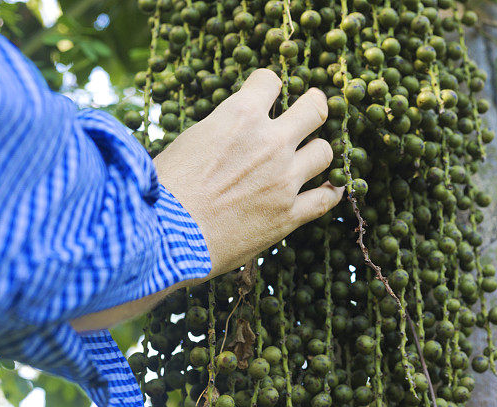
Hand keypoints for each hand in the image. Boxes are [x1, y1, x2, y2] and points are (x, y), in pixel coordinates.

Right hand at [155, 68, 341, 277]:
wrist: (165, 235)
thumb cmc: (165, 188)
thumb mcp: (190, 140)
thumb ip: (222, 130)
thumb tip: (233, 133)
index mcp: (240, 116)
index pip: (270, 81)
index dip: (269, 86)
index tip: (267, 94)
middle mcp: (270, 142)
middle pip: (314, 110)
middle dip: (314, 107)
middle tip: (312, 110)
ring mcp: (284, 179)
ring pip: (324, 152)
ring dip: (317, 152)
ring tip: (311, 156)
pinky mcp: (289, 214)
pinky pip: (326, 198)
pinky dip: (331, 192)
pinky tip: (331, 189)